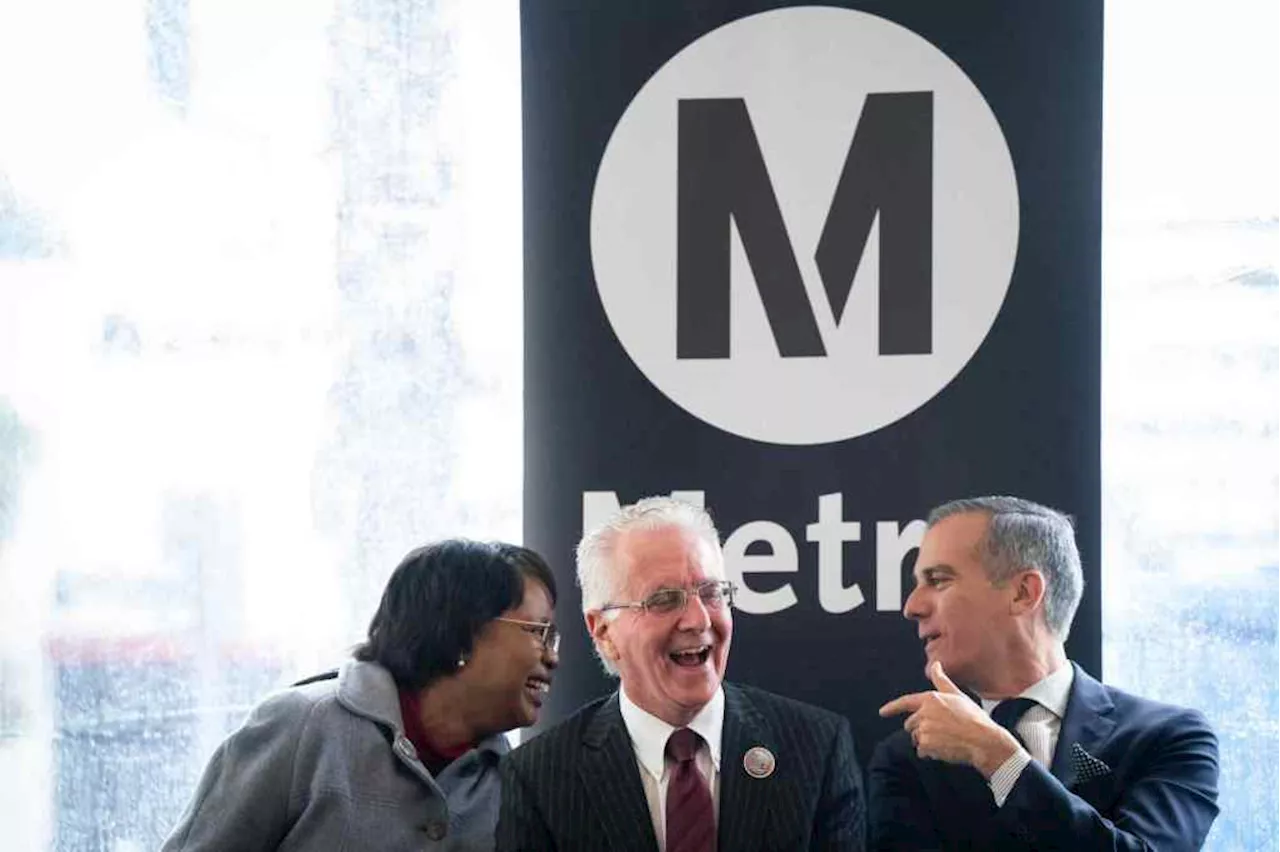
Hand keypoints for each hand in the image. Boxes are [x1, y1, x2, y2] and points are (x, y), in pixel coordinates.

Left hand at [878, 662, 1023, 778]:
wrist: (983, 740)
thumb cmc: (973, 718)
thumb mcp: (957, 695)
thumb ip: (941, 680)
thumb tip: (935, 664)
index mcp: (930, 699)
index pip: (905, 702)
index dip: (892, 707)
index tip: (882, 712)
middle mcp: (924, 713)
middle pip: (910, 724)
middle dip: (920, 729)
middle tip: (940, 732)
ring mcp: (924, 729)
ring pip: (917, 739)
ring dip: (926, 742)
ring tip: (945, 740)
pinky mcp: (926, 745)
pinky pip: (922, 752)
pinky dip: (930, 753)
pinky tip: (944, 750)